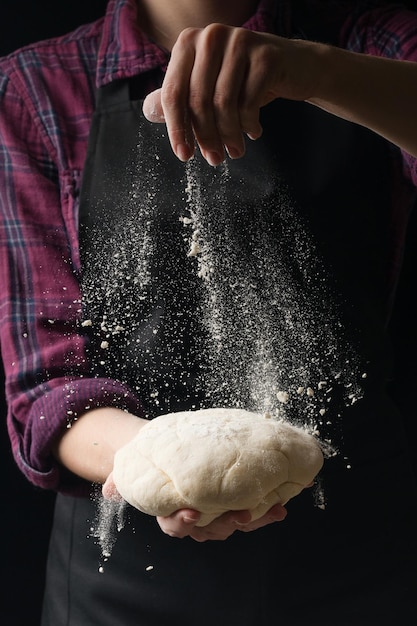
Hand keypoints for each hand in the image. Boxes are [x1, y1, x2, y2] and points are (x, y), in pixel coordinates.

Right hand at [102, 473, 286, 540]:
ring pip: (238, 523)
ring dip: (257, 519)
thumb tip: (108, 490)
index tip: (192, 513)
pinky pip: (254, 508)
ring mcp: (220, 509)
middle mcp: (199, 516)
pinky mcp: (239, 497)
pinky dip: (270, 507)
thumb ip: (119, 478)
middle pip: (213, 529)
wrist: (170, 451)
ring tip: (273, 509)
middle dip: (229, 524)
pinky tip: (284, 501)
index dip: (184, 523)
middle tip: (241, 514)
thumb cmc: (154, 463)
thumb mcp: (133, 468)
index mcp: (174, 512)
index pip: (177, 525)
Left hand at [143, 24, 318, 164]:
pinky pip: (249, 103)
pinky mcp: (266, 55)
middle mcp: (211, 37)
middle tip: (215, 159)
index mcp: (189, 43)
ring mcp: (240, 42)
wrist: (295, 67)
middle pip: (198, 101)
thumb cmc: (245, 81)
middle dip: (206, 137)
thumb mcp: (208, 87)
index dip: (176, 129)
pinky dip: (250, 125)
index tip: (184, 155)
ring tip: (235, 151)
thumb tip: (149, 111)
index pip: (173, 93)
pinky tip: (254, 131)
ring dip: (229, 136)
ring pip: (224, 104)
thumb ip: (179, 98)